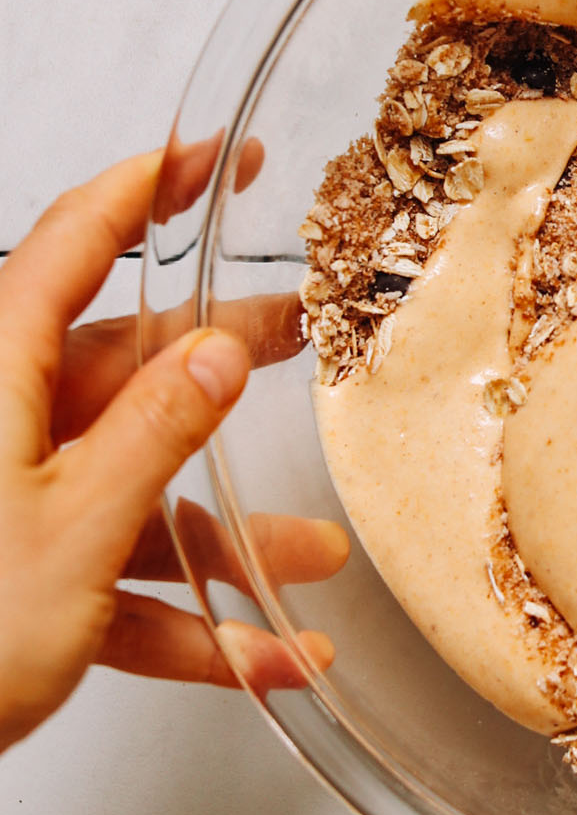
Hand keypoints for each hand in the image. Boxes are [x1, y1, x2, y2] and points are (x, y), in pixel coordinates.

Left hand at [0, 150, 343, 751]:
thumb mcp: (73, 527)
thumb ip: (157, 432)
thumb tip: (221, 349)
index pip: (75, 244)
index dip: (147, 188)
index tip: (211, 155)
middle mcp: (3, 426)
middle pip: (127, 369)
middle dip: (225, 367)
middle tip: (300, 335)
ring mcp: (12, 504)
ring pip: (135, 489)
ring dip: (224, 535)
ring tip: (308, 562)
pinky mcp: (19, 579)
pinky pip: (117, 580)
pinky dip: (185, 619)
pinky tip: (257, 659)